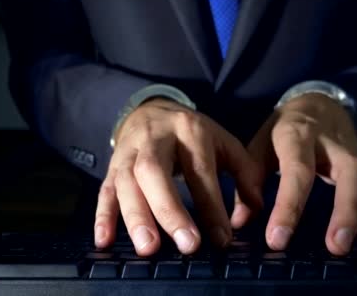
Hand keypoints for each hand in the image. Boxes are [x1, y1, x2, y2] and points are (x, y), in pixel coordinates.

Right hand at [95, 98, 263, 255]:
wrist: (151, 109)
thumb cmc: (192, 134)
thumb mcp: (223, 142)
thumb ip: (244, 174)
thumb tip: (254, 213)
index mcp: (189, 130)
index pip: (199, 170)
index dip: (211, 206)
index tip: (221, 239)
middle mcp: (155, 138)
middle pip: (155, 171)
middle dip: (170, 210)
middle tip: (186, 245)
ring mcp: (130, 151)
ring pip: (127, 182)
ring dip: (136, 216)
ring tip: (148, 248)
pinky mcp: (112, 165)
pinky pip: (104, 189)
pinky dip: (102, 216)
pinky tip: (104, 240)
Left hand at [232, 93, 356, 255]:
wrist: (317, 103)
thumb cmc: (283, 130)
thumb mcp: (259, 144)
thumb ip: (248, 180)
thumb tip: (238, 221)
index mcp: (297, 135)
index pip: (296, 171)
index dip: (288, 206)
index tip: (278, 239)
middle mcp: (333, 144)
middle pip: (350, 173)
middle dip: (347, 211)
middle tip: (337, 247)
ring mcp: (355, 155)